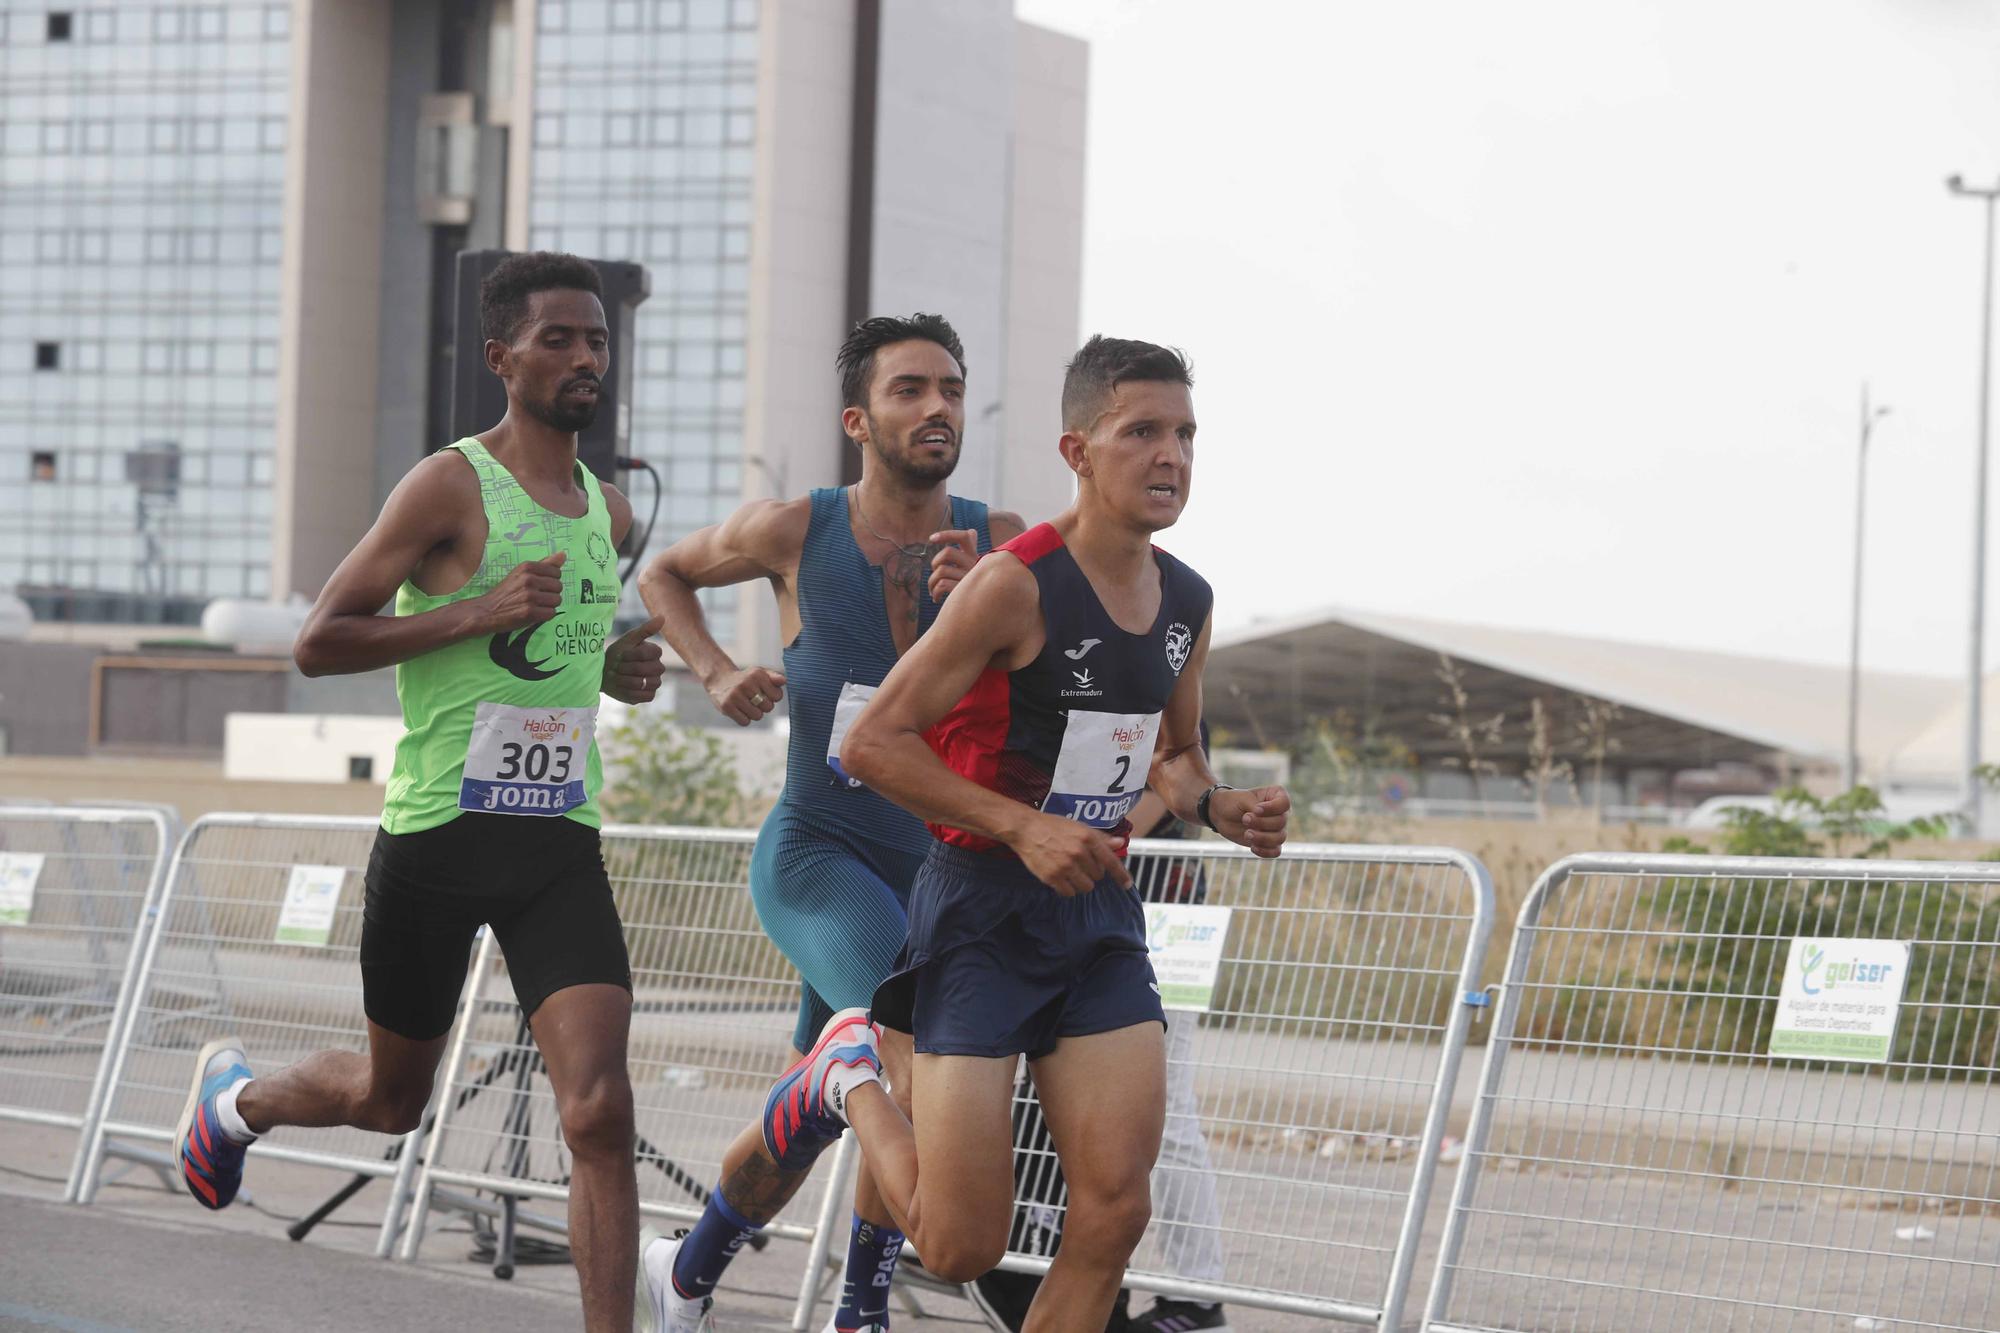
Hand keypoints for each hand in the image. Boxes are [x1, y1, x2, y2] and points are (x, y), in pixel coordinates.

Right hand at [479, 552, 565, 630]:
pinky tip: (534, 613)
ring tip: (535, 605)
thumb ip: (543, 564)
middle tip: (537, 597)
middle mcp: (529, 580)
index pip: (556, 572)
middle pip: (558, 586)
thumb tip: (563, 555)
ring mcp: (529, 596)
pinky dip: (545, 615)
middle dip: (550, 593)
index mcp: (527, 567)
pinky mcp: (530, 612)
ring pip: (557, 600)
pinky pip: (551, 613)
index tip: (540, 586)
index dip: (550, 581)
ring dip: (549, 605)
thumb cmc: (505, 592)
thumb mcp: (521, 573)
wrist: (486, 611)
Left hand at [602, 614, 666, 704]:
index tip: (621, 654)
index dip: (633, 655)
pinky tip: (621, 687)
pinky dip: (630, 692)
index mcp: (654, 653)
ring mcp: (655, 682)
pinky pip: (645, 695)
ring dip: (626, 680)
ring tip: (616, 676)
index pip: (651, 653)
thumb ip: (645, 630)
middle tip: (617, 667)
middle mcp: (658, 668)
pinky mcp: (649, 696)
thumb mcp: (628, 640)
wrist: (604, 673)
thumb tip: (662, 617)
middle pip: (649, 669)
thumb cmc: (617, 654)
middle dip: (628, 668)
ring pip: (646, 683)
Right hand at [708, 664, 785, 726]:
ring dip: (754, 713)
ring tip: (747, 704)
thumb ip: (774, 677)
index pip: (777, 696)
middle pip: (768, 707)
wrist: (720, 680)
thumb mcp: (760, 674)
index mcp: (757, 675)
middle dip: (764, 706)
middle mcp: (746, 684)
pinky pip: (745, 722)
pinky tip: (739, 710)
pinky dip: (744, 719)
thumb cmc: (746, 679)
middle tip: (754, 699)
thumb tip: (784, 680)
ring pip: (757, 716)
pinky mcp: (726, 706)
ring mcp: (735, 695)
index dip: (773, 697)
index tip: (765, 693)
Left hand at [927, 529, 980, 600]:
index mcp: (975, 557)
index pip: (964, 537)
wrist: (988, 609)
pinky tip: (936, 598)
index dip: (947, 535)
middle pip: (948, 552)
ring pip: (941, 570)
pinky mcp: (964, 592)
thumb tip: (971, 532)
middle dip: (935, 561)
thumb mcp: (978, 567)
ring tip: (932, 590)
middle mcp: (973, 565)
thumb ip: (973, 549)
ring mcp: (969, 578)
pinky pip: (941, 585)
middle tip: (935, 572)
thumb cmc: (979, 587)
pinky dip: (935, 592)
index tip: (932, 539)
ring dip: (931, 582)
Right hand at [1012, 813, 1133, 896]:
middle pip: (1098, 876)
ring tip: (1071, 871)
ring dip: (1082, 882)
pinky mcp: (1052, 877)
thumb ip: (1101, 838)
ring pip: (1086, 887)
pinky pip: (1069, 893)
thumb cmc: (1053, 826)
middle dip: (1092, 872)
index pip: (1111, 861)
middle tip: (1080, 863)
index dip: (1121, 875)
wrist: (1025, 829)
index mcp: (1087, 838)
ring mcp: (1065, 866)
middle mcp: (1079, 853)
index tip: (1127, 885)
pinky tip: (1062, 878)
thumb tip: (1119, 843)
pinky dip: (1068, 889)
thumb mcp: (1079, 827)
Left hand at [1209, 785, 1290, 858]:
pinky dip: (1265, 851)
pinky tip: (1252, 847)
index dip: (1272, 808)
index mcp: (1277, 796)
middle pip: (1281, 822)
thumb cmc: (1234, 802)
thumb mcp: (1243, 799)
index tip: (1256, 809)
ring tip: (1247, 834)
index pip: (1285, 803)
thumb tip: (1264, 825)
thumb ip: (1255, 808)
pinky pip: (1275, 851)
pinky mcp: (1270, 842)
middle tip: (1245, 819)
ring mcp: (1277, 828)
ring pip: (1280, 838)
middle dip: (1261, 823)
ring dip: (1262, 838)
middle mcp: (1281, 812)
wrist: (1222, 814)